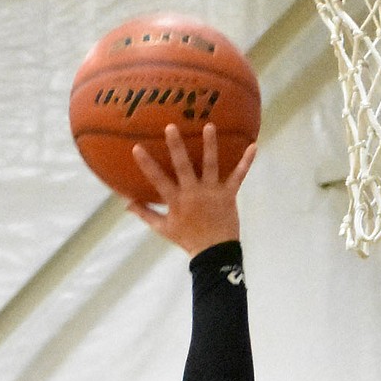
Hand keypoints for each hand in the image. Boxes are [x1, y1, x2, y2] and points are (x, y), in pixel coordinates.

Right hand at [128, 121, 255, 256]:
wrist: (214, 254)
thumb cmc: (187, 239)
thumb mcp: (163, 228)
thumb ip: (146, 213)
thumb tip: (127, 202)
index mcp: (176, 201)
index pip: (158, 180)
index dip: (147, 165)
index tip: (137, 147)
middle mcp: (193, 193)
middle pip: (183, 167)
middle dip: (177, 147)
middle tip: (171, 127)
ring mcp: (212, 192)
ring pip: (211, 165)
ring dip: (210, 145)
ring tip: (209, 126)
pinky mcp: (228, 194)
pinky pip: (238, 176)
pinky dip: (246, 162)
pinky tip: (254, 146)